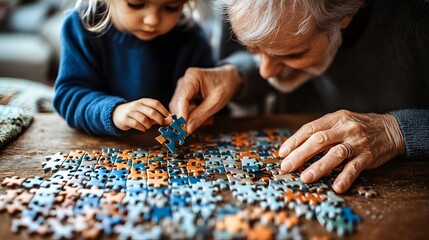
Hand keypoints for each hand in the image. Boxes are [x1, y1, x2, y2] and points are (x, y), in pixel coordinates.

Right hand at [113, 98, 170, 131]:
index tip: (169, 117)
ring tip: (148, 126)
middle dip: (159, 119)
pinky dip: (142, 128)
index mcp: (144, 101)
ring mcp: (131, 112)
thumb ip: (158, 116)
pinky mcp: (126, 119)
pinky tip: (143, 129)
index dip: (164, 110)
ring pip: (144, 119)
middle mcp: (137, 105)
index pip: (155, 103)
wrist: (118, 114)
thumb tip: (170, 120)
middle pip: (151, 112)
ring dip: (149, 125)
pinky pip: (136, 124)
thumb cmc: (137, 114)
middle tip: (162, 123)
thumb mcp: (147, 112)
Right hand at [169, 65, 242, 132]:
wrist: (230, 79)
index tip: (184, 129)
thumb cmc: (226, 85)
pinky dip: (194, 116)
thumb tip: (187, 129)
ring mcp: (183, 88)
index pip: (181, 99)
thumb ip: (200, 116)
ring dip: (192, 119)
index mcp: (192, 77)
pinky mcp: (185, 95)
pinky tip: (206, 116)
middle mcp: (184, 81)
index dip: (181, 115)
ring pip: (180, 110)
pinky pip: (185, 110)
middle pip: (178, 105)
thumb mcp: (216, 102)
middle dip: (188, 119)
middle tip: (202, 125)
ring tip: (208, 119)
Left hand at [279, 110, 404, 192]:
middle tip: (286, 167)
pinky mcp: (368, 155)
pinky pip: (355, 167)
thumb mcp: (339, 122)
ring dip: (318, 167)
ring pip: (335, 154)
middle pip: (318, 141)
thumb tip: (295, 148)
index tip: (282, 153)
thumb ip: (321, 132)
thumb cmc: (358, 127)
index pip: (310, 129)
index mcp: (334, 118)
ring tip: (305, 178)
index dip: (294, 141)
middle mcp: (345, 128)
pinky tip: (337, 186)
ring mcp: (357, 142)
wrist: (391, 129)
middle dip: (300, 155)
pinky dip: (345, 177)